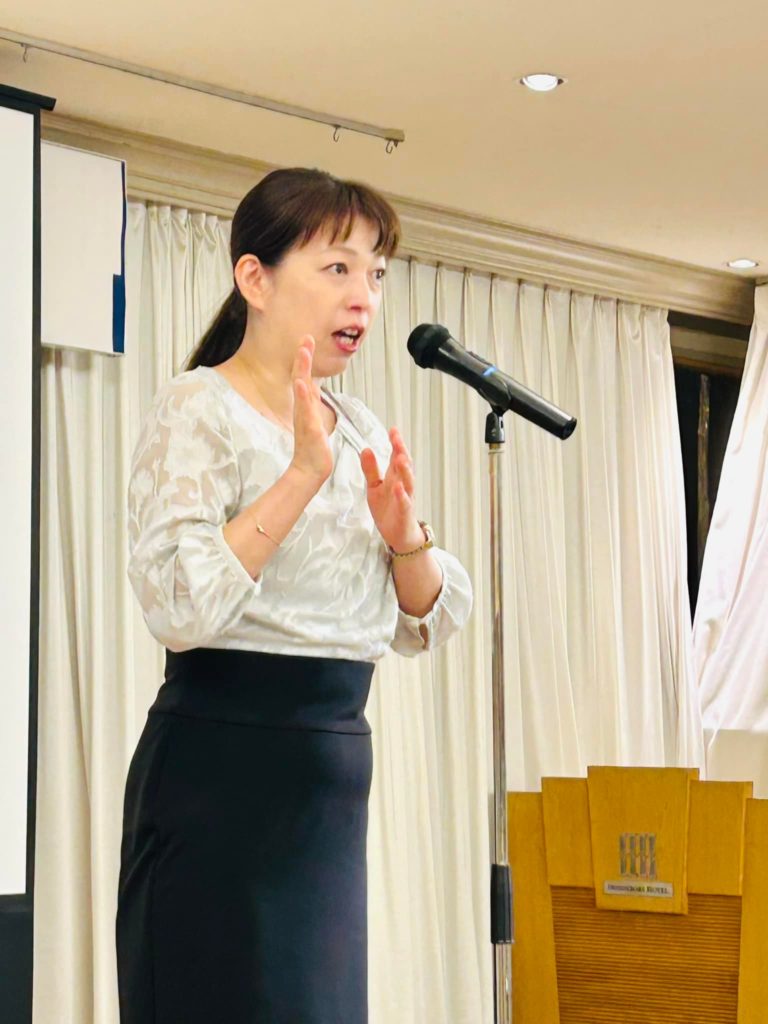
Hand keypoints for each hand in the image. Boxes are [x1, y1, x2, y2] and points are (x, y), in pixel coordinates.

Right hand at [289, 336, 332, 484]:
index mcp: (305, 406)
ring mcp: (305, 419)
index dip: (304, 359)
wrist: (309, 470)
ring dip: (302, 371)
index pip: (304, 378)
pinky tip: (302, 384)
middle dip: (303, 358)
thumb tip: (310, 386)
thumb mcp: (313, 419)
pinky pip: (307, 411)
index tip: (307, 339)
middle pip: (300, 379)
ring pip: (303, 391)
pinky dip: (303, 397)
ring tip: (302, 353)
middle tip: (305, 338)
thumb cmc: (312, 448)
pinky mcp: (311, 430)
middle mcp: (303, 410)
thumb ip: (310, 403)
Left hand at [360, 427, 424, 552]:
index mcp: (395, 477)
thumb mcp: (375, 487)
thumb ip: (371, 469)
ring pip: (408, 482)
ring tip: (400, 458)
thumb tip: (365, 449)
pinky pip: (405, 503)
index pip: (396, 456)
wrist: (399, 535)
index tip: (393, 430)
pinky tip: (399, 488)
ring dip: (405, 470)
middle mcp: (402, 485)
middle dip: (401, 451)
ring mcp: (405, 499)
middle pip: (404, 465)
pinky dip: (402, 496)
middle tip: (397, 438)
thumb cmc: (388, 509)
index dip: (396, 443)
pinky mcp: (405, 513)